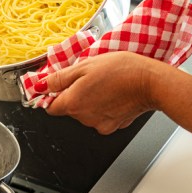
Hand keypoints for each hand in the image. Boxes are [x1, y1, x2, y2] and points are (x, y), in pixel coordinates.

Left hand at [43, 52, 166, 133]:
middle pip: (69, 109)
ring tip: (105, 85)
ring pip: (86, 113)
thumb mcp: (84, 66)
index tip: (61, 85)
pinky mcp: (114, 126)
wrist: (151, 82)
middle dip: (74, 95)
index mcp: (72, 103)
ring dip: (90, 101)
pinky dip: (105, 108)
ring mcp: (99, 124)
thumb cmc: (120, 70)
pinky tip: (114, 95)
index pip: (50, 106)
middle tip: (89, 79)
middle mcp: (83, 118)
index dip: (53, 95)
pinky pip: (101, 117)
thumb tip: (40, 85)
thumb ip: (59, 78)